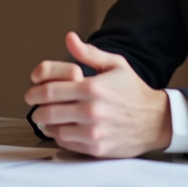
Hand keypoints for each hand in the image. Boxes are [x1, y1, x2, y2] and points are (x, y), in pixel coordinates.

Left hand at [24, 31, 170, 157]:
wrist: (156, 121)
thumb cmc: (134, 92)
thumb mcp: (115, 65)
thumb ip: (89, 53)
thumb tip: (70, 38)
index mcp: (93, 88)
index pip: (51, 91)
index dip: (35, 92)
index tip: (31, 93)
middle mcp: (92, 111)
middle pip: (49, 112)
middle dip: (36, 109)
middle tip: (35, 107)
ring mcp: (94, 132)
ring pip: (55, 129)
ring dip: (47, 124)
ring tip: (48, 118)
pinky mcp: (96, 148)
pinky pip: (67, 143)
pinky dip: (60, 136)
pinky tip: (64, 128)